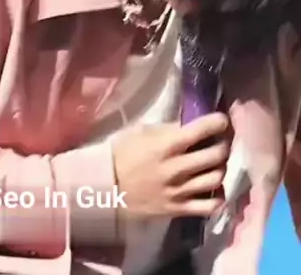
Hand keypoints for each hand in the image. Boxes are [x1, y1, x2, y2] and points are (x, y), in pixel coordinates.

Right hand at [112, 112, 229, 219]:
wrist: (107, 187)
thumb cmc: (122, 153)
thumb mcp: (141, 131)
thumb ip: (168, 129)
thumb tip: (189, 125)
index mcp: (166, 144)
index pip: (202, 129)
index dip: (218, 122)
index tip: (222, 120)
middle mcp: (177, 168)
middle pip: (216, 155)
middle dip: (224, 144)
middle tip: (222, 140)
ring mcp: (180, 191)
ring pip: (216, 178)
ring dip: (221, 167)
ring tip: (216, 163)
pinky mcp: (179, 209)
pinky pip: (209, 206)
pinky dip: (218, 196)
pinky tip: (215, 188)